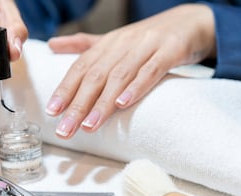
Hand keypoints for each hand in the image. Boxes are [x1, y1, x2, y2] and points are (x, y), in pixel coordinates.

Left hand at [45, 4, 215, 138]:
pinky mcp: (170, 50)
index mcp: (107, 43)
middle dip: (78, 105)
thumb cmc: (147, 38)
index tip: (51, 112)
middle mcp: (122, 44)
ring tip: (89, 126)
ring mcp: (146, 46)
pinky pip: (152, 70)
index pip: (80, 67)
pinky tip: (124, 104)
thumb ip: (83, 45)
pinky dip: (137, 86)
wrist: (189, 21)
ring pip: (120, 76)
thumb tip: (51, 44)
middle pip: (95, 76)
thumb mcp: (114, 40)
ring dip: (103, 103)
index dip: (65, 89)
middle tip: (65, 130)